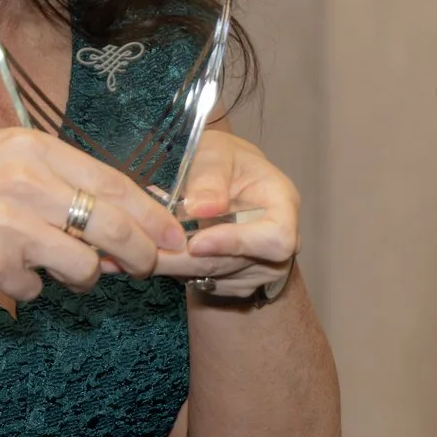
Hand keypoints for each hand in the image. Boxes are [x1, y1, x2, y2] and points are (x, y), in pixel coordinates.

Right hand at [0, 129, 186, 303]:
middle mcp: (26, 182)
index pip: (113, 183)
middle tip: (143, 268)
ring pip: (83, 267)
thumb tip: (120, 214)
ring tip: (57, 269)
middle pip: (112, 229)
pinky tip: (1, 269)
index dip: (152, 215)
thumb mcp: (0, 158)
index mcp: (32, 149)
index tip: (174, 236)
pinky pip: (36, 289)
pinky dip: (28, 288)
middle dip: (139, 255)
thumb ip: (57, 180)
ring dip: (82, 277)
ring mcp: (9, 225)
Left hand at [154, 127, 298, 299]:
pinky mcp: (239, 281)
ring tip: (153, 246)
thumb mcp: (215, 151)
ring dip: (182, 267)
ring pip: (220, 278)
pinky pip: (210, 285)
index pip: (277, 238)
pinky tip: (166, 251)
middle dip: (193, 260)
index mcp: (284, 204)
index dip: (237, 243)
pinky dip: (183, 272)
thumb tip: (201, 208)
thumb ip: (209, 177)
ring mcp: (262, 266)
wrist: (221, 176)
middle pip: (241, 264)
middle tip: (153, 252)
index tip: (196, 242)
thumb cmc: (224, 158)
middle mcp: (280, 242)